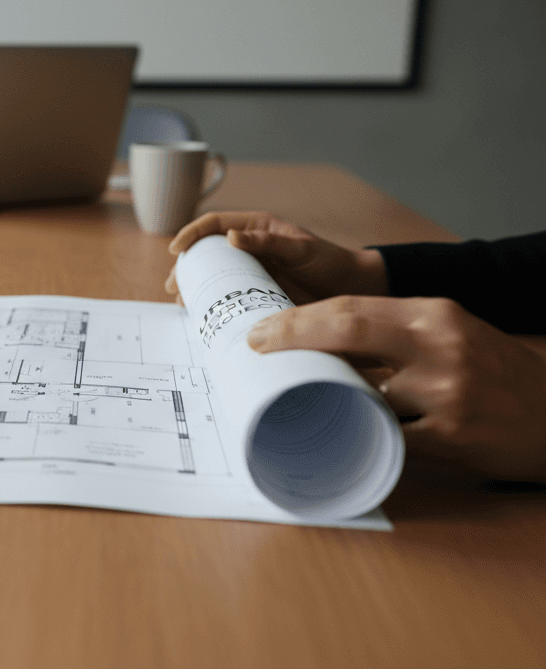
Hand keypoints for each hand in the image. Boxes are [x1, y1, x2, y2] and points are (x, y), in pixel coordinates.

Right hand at [164, 211, 388, 304]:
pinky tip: (203, 313)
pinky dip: (213, 302)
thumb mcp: (301, 249)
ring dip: (196, 286)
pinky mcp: (257, 291)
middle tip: (174, 286)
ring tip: (183, 303)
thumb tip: (231, 237)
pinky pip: (229, 294)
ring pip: (215, 274)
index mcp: (257, 228)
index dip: (192, 234)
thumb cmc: (331, 262)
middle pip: (208, 251)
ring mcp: (252, 270)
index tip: (177, 249)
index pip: (215, 223)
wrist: (354, 289)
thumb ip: (268, 242)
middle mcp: (250, 247)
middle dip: (187, 267)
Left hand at [247, 295, 545, 481]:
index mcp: (434, 315)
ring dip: (323, 397)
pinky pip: (384, 439)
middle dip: (292, 338)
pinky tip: (336, 438)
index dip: (298, 319)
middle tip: (256, 348)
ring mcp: (446, 394)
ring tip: (294, 401)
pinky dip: (357, 438)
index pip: (351, 307)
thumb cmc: (492, 373)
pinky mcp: (451, 438)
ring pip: (359, 392)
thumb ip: (390, 335)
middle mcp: (439, 347)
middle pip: (347, 332)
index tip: (261, 330)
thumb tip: (314, 344)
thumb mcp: (448, 335)